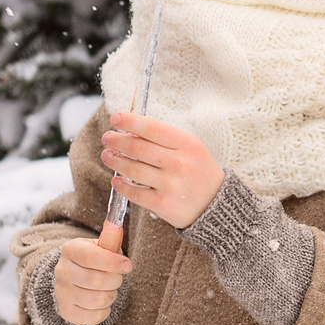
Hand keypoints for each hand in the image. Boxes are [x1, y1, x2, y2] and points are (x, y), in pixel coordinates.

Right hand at [53, 222, 131, 324]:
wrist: (73, 281)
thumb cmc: (93, 261)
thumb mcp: (100, 247)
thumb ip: (110, 240)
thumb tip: (117, 227)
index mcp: (70, 250)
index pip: (91, 257)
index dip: (113, 262)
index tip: (128, 265)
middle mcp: (62, 271)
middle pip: (97, 280)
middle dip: (116, 280)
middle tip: (117, 278)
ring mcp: (62, 293)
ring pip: (99, 300)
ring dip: (111, 295)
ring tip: (108, 289)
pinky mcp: (66, 312)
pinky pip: (96, 317)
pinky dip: (105, 310)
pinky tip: (101, 302)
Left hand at [100, 111, 223, 229]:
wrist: (217, 206)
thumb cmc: (200, 173)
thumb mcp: (192, 149)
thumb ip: (165, 139)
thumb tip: (131, 130)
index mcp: (187, 144)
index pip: (151, 128)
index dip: (129, 121)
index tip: (115, 118)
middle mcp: (179, 163)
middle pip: (137, 147)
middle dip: (117, 140)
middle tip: (107, 138)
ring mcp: (170, 184)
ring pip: (132, 168)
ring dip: (115, 160)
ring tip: (108, 156)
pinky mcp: (163, 204)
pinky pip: (134, 193)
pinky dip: (122, 186)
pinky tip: (117, 180)